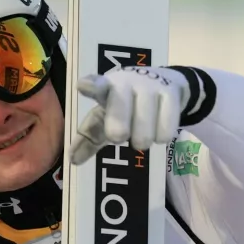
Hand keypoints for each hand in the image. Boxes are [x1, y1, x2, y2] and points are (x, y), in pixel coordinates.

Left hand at [71, 66, 188, 164]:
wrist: (165, 85)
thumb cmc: (125, 106)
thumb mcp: (104, 119)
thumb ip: (88, 139)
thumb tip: (73, 159)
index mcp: (105, 88)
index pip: (97, 86)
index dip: (91, 86)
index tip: (82, 86)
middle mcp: (127, 83)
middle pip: (119, 122)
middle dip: (118, 135)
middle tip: (119, 135)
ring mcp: (150, 87)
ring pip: (143, 134)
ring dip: (141, 140)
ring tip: (142, 129)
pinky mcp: (171, 93)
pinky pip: (165, 132)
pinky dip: (160, 137)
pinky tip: (159, 127)